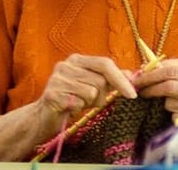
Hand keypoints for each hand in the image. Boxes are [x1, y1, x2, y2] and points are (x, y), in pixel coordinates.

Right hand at [0, 54, 136, 160]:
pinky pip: (79, 102)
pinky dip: (78, 108)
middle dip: (101, 96)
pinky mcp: (52, 93)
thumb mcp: (92, 88)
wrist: (44, 117)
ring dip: (89, 103)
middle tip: (89, 101)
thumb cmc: (71, 101)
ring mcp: (57, 78)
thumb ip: (109, 80)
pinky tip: (69, 108)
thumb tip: (130, 74)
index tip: (133, 95)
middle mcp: (65, 65)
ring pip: (91, 92)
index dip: (120, 79)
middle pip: (100, 80)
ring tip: (77, 103)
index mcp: (76, 59)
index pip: (105, 63)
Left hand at [132, 56, 177, 125]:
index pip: (171, 71)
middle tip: (140, 90)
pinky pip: (175, 117)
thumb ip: (175, 65)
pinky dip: (173, 113)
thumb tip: (147, 66)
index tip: (137, 78)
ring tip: (171, 99)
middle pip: (169, 87)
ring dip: (163, 102)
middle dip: (150, 88)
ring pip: (170, 104)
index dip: (150, 74)